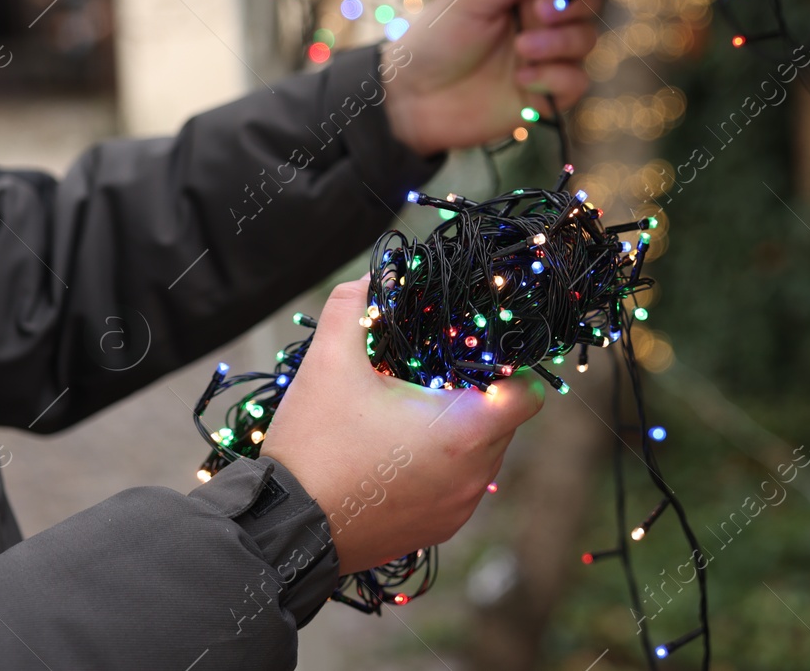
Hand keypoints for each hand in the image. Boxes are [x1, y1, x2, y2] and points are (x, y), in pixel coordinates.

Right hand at [261, 279, 543, 573]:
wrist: (281, 531)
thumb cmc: (313, 446)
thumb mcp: (328, 364)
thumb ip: (353, 309)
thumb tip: (369, 278)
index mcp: (463, 431)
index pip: (528, 395)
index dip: (512, 369)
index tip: (477, 356)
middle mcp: (473, 475)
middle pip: (505, 423)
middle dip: (478, 396)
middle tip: (434, 378)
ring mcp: (457, 509)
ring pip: (484, 456)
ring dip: (460, 433)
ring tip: (413, 416)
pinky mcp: (437, 530)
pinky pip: (460, 488)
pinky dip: (444, 467)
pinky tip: (400, 454)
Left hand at [383, 0, 606, 154]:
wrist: (412, 99)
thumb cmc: (434, 41)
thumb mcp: (472, 2)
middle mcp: (539, 24)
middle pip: (588, 5)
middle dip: (570, 5)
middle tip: (535, 12)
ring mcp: (544, 60)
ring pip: (585, 42)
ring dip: (559, 43)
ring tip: (521, 49)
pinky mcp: (544, 96)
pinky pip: (576, 83)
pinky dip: (555, 77)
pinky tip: (522, 80)